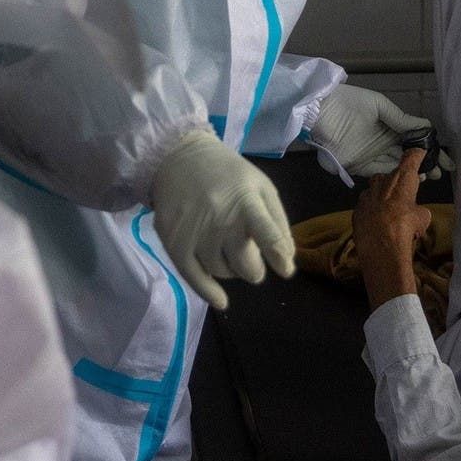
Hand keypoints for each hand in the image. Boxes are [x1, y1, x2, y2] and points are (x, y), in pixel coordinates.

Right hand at [150, 128, 295, 310]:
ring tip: (227, 251)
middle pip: (246, 266)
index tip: (285, 270)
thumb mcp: (260, 186)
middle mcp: (220, 219)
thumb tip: (286, 260)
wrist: (176, 158)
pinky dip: (209, 293)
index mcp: (246, 202)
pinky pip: (195, 278)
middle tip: (250, 258)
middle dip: (253, 268)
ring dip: (231, 269)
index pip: (267, 234)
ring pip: (223, 272)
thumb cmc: (227, 175)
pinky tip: (221, 301)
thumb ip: (276, 222)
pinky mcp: (174, 243)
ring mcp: (195, 233)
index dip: (278, 256)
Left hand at [309, 85, 435, 178]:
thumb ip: (401, 119)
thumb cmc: (350, 103)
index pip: (415, 142)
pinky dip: (394, 176)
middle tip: (440, 174)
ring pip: (397, 167)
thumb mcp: (379, 106)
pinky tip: (408, 178)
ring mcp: (372, 156)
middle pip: (409, 157)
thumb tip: (426, 126)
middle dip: (426, 166)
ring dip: (413, 173)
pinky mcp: (359, 167)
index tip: (446, 161)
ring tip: (429, 176)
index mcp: (390, 127)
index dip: (431, 150)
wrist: (320, 111)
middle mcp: (384, 144)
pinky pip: (380, 173)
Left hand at [353, 150, 433, 309]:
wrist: (381, 248)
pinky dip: (372, 209)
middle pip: (391, 175)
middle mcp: (382, 183)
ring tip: (390, 208)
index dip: (415, 154)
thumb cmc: (407, 229)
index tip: (419, 151)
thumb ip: (418, 209)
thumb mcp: (423, 218)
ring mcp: (366, 195)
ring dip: (382, 194)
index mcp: (402, 181)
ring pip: (375, 188)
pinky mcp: (357, 210)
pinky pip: (366, 204)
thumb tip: (414, 212)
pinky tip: (378, 221)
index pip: (410, 159)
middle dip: (397, 182)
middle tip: (404, 194)